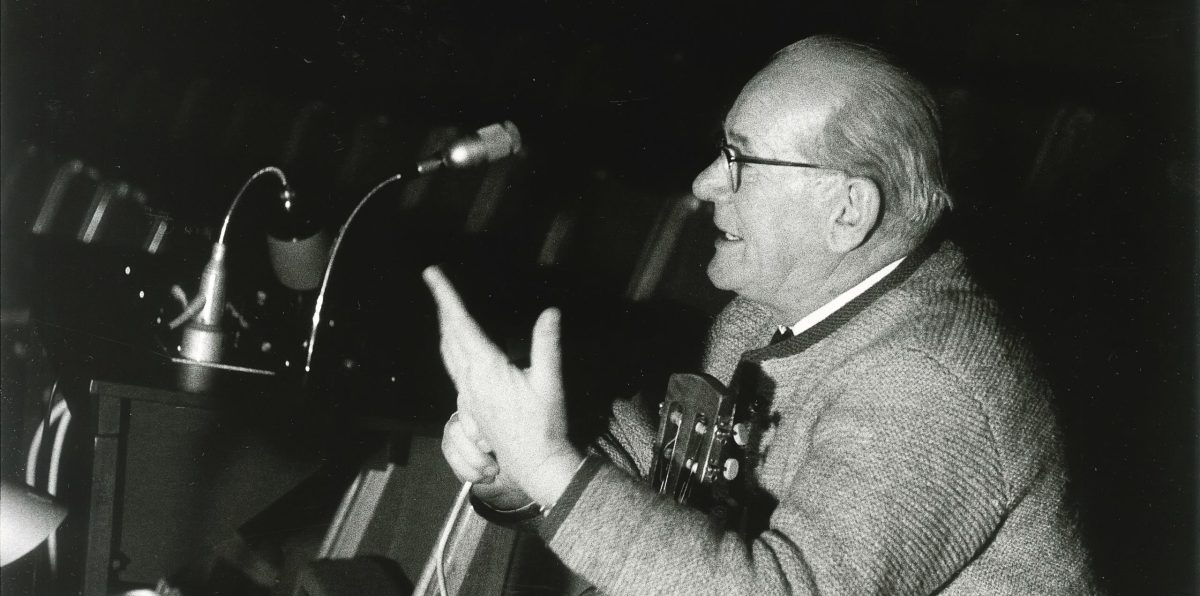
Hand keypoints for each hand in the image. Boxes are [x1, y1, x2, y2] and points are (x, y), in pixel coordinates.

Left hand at [423, 266, 582, 505]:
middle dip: (442, 307)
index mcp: (486, 369)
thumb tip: (551, 312)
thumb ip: (547, 345)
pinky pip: (453, 368)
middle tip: (436, 282)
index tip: (433, 275)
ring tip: (444, 309)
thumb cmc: (544, 425)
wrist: (534, 462)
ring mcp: (468, 394)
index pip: (460, 325)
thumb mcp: (549, 382)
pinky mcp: (471, 404)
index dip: (446, 297)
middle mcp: (470, 380)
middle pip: (448, 335)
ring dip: (444, 327)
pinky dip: (450, 347)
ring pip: (447, 353)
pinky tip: (456, 348)